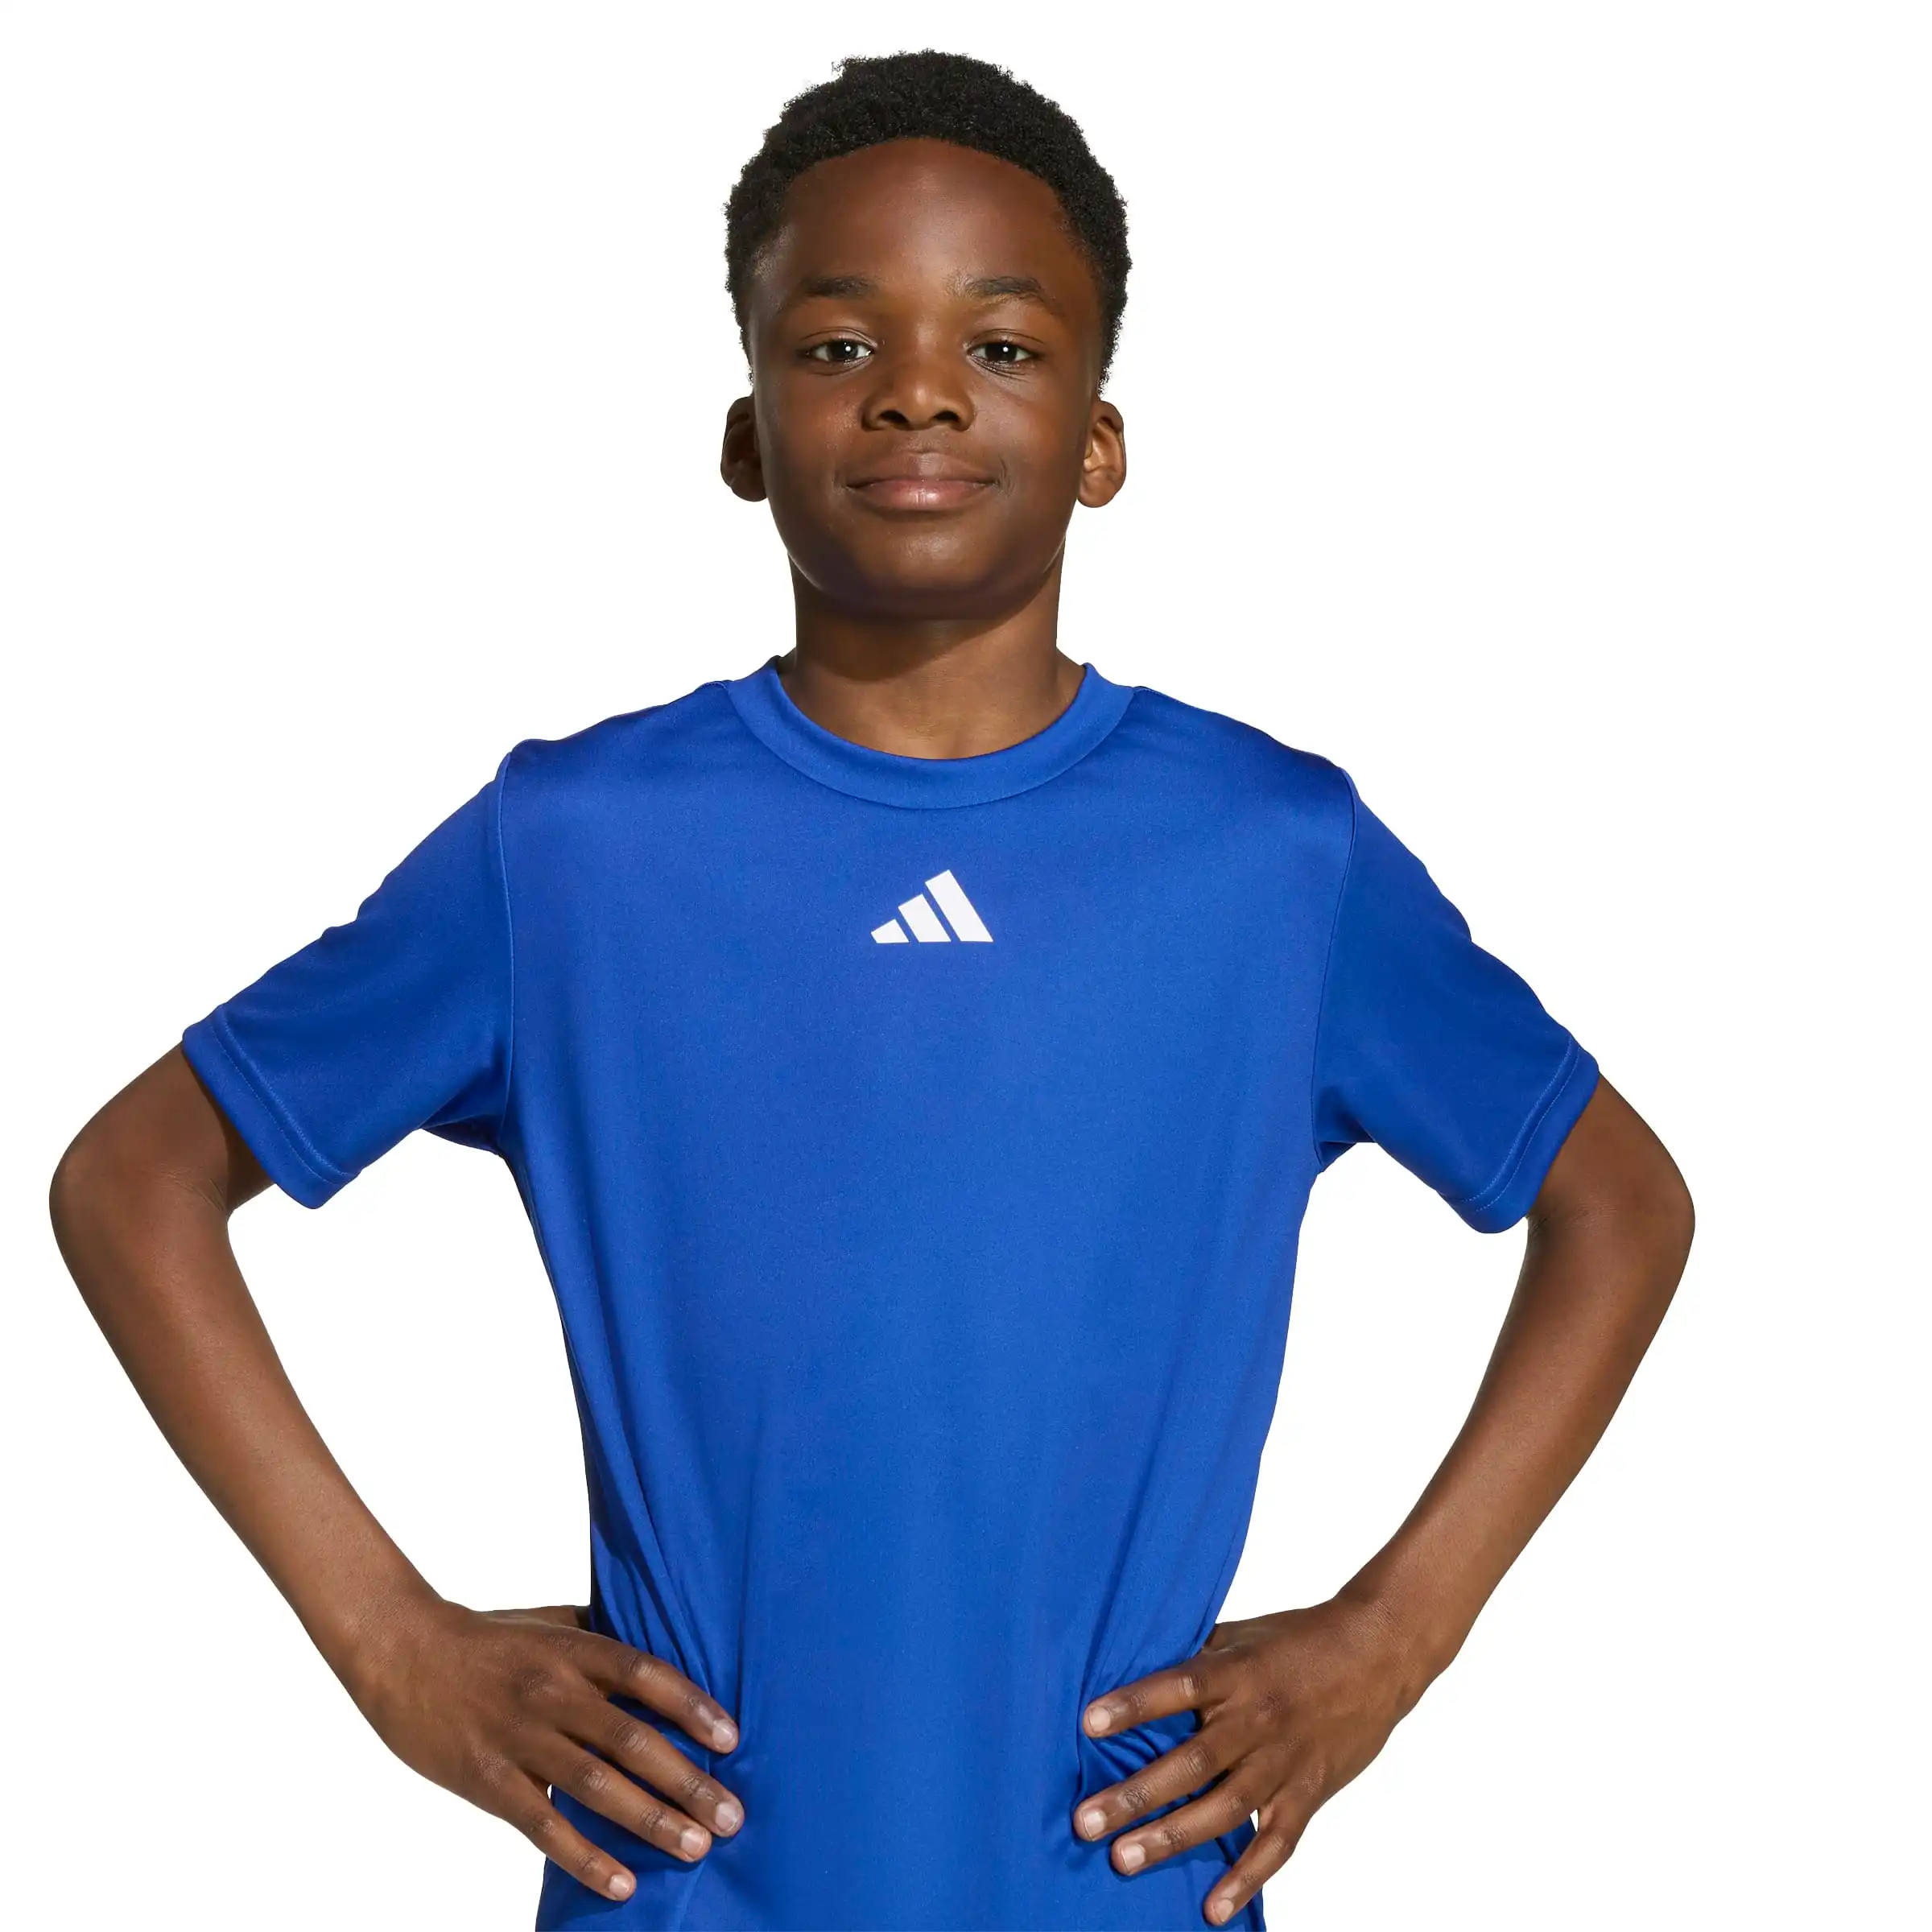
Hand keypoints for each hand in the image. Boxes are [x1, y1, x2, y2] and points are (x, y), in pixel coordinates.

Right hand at [348, 1594, 743, 1903]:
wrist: (403, 1651)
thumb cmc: (486, 1638)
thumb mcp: (548, 1623)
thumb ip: (598, 1641)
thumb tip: (659, 1662)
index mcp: (572, 1649)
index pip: (645, 1674)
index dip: (692, 1705)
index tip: (732, 1739)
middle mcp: (552, 1691)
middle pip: (631, 1738)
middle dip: (687, 1781)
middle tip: (732, 1816)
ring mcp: (519, 1737)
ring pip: (596, 1785)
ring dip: (650, 1820)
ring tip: (696, 1848)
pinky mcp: (487, 1780)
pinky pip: (543, 1825)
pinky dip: (585, 1857)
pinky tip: (622, 1883)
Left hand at [1072, 1596, 1424, 1924]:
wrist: (1378, 1655)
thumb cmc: (1301, 1639)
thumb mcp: (1244, 1635)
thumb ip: (1197, 1658)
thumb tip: (1137, 1668)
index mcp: (1236, 1673)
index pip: (1178, 1688)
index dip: (1134, 1706)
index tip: (1088, 1724)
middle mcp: (1257, 1720)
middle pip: (1191, 1762)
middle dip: (1136, 1795)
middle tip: (1086, 1821)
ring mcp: (1284, 1762)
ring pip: (1224, 1809)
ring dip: (1172, 1837)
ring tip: (1124, 1859)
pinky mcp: (1308, 1794)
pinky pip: (1275, 1845)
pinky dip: (1245, 1878)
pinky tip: (1213, 1907)